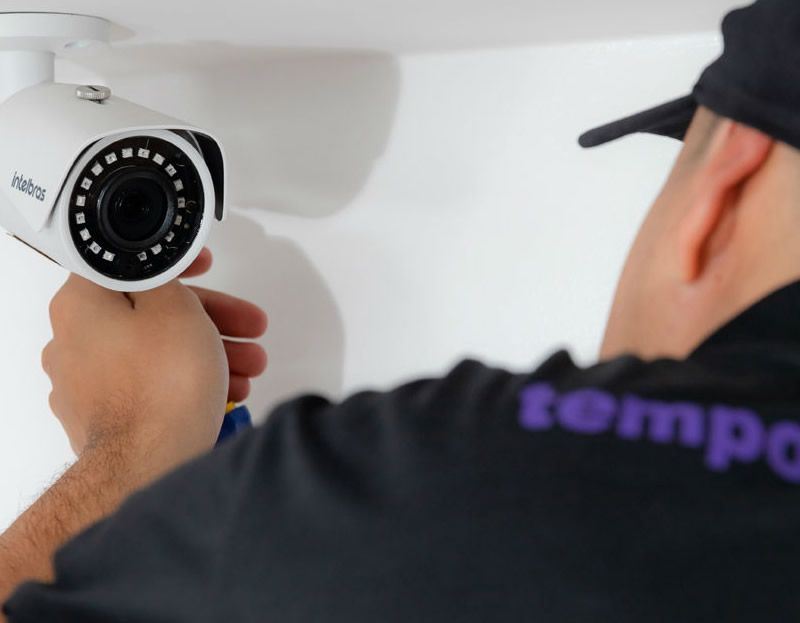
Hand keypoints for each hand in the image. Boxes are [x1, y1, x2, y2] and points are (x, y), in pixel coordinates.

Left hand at [42, 249, 267, 478]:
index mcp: (82, 306)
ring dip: (208, 352)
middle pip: (151, 314)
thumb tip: (164, 276)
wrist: (149, 464)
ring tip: (248, 365)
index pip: (129, 266)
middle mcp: (75, 344)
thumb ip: (168, 279)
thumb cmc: (159, 391)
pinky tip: (224, 389)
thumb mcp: (177, 308)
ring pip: (156, 352)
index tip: (202, 266)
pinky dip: (188, 381)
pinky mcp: (106, 416)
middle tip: (245, 324)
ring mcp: (87, 385)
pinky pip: (152, 386)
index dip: (175, 264)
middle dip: (210, 319)